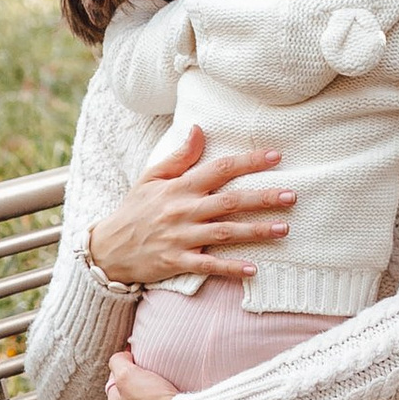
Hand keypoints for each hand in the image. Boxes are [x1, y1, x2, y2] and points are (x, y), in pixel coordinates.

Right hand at [84, 126, 291, 286]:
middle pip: (229, 201)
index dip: (248, 162)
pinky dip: (230, 268)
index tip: (276, 156)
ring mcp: (181, 237)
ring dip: (255, 231)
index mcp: (179, 187)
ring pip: (224, 232)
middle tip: (291, 195)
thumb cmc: (134, 210)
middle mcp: (183, 210)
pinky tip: (253, 270)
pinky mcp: (177, 261)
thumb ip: (179, 157)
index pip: (219, 169)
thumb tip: (199, 129)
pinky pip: (208, 265)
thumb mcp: (151, 177)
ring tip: (284, 229)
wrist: (108, 249)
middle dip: (261, 197)